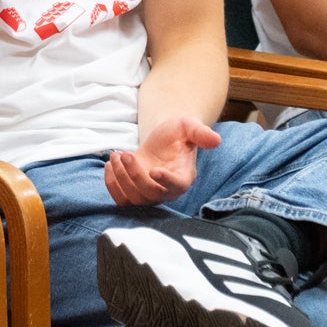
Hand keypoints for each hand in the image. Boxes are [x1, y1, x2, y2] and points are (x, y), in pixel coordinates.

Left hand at [104, 117, 220, 204]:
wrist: (162, 140)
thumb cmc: (178, 133)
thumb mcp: (189, 126)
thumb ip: (201, 133)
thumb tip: (216, 140)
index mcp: (184, 176)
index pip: (177, 186)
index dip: (166, 181)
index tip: (154, 170)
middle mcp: (168, 190)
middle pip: (150, 193)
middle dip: (134, 174)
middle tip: (125, 154)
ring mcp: (150, 194)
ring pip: (133, 198)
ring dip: (120, 178)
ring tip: (116, 155)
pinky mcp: (134, 193)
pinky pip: (121, 200)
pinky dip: (111, 185)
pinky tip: (110, 164)